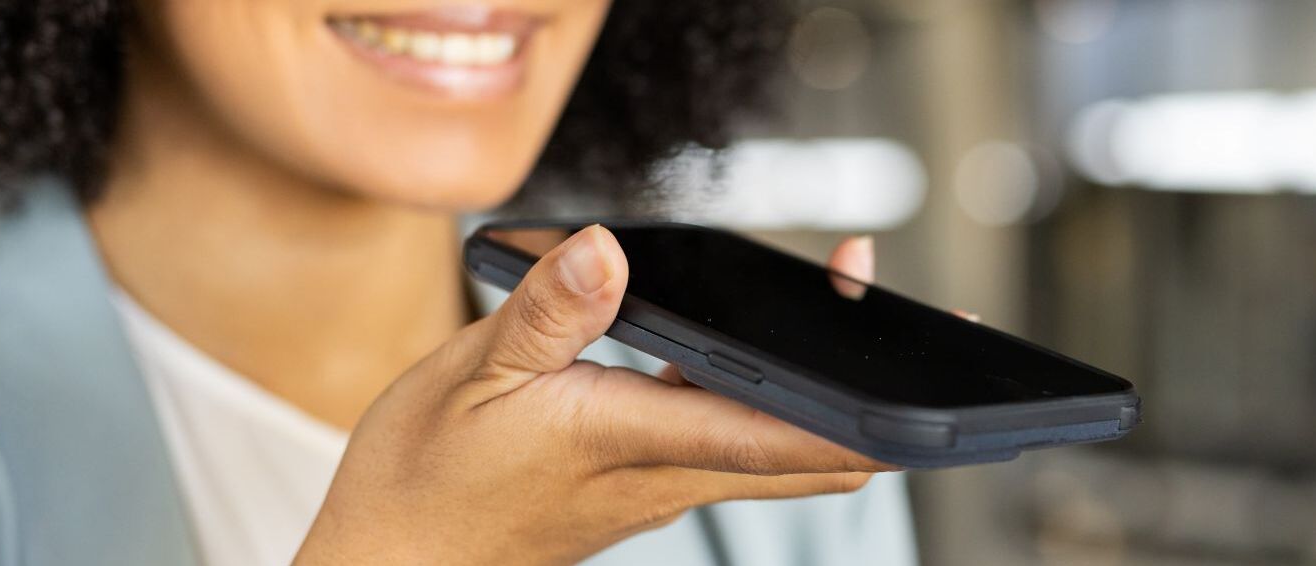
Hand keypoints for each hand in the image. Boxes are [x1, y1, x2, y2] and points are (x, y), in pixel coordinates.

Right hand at [295, 226, 894, 565]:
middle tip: (924, 321)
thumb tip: (609, 250)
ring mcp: (659, 485)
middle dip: (880, 402)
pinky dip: (768, 397)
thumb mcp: (470, 374)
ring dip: (829, 393)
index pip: (780, 437)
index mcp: (632, 442)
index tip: (926, 386)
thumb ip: (550, 310)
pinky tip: (753, 345)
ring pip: (777, 449)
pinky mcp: (640, 483)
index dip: (865, 419)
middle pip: (811, 455)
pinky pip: (732, 443)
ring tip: (848, 303)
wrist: (389, 565)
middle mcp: (664, 474)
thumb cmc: (422, 480)